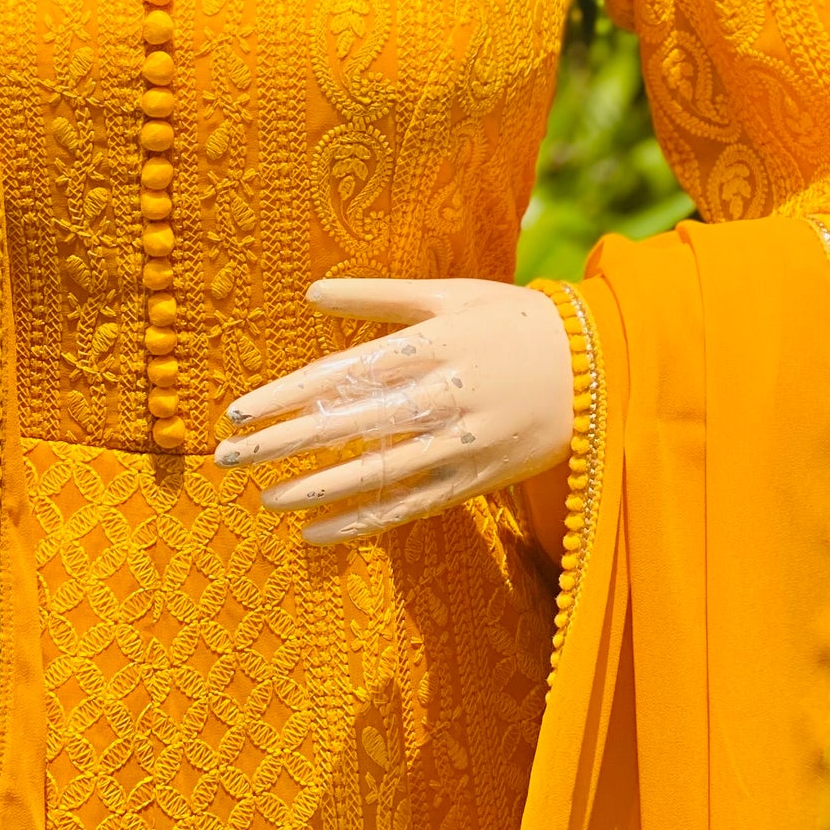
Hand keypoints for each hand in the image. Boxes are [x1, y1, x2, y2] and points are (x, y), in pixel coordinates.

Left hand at [214, 276, 573, 545]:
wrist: (602, 368)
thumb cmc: (515, 320)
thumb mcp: (451, 294)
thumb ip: (380, 296)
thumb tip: (311, 293)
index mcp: (428, 344)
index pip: (340, 374)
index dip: (287, 395)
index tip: (239, 413)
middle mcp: (439, 395)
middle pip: (346, 426)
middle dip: (283, 445)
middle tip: (227, 460)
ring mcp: (459, 443)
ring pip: (375, 473)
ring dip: (315, 490)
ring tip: (265, 500)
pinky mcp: (476, 480)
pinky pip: (411, 506)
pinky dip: (364, 523)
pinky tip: (318, 535)